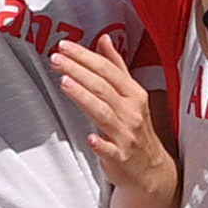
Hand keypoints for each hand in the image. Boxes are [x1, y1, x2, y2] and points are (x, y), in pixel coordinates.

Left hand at [50, 40, 176, 207]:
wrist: (150, 168)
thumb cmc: (135, 127)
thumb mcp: (131, 94)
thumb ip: (116, 66)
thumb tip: (104, 39)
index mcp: (134, 94)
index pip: (108, 70)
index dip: (86, 56)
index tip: (65, 46)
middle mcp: (131, 112)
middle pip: (102, 87)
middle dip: (78, 70)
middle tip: (56, 58)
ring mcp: (126, 135)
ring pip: (103, 112)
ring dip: (84, 97)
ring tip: (64, 82)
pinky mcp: (120, 157)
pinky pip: (109, 149)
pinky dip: (100, 144)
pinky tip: (90, 138)